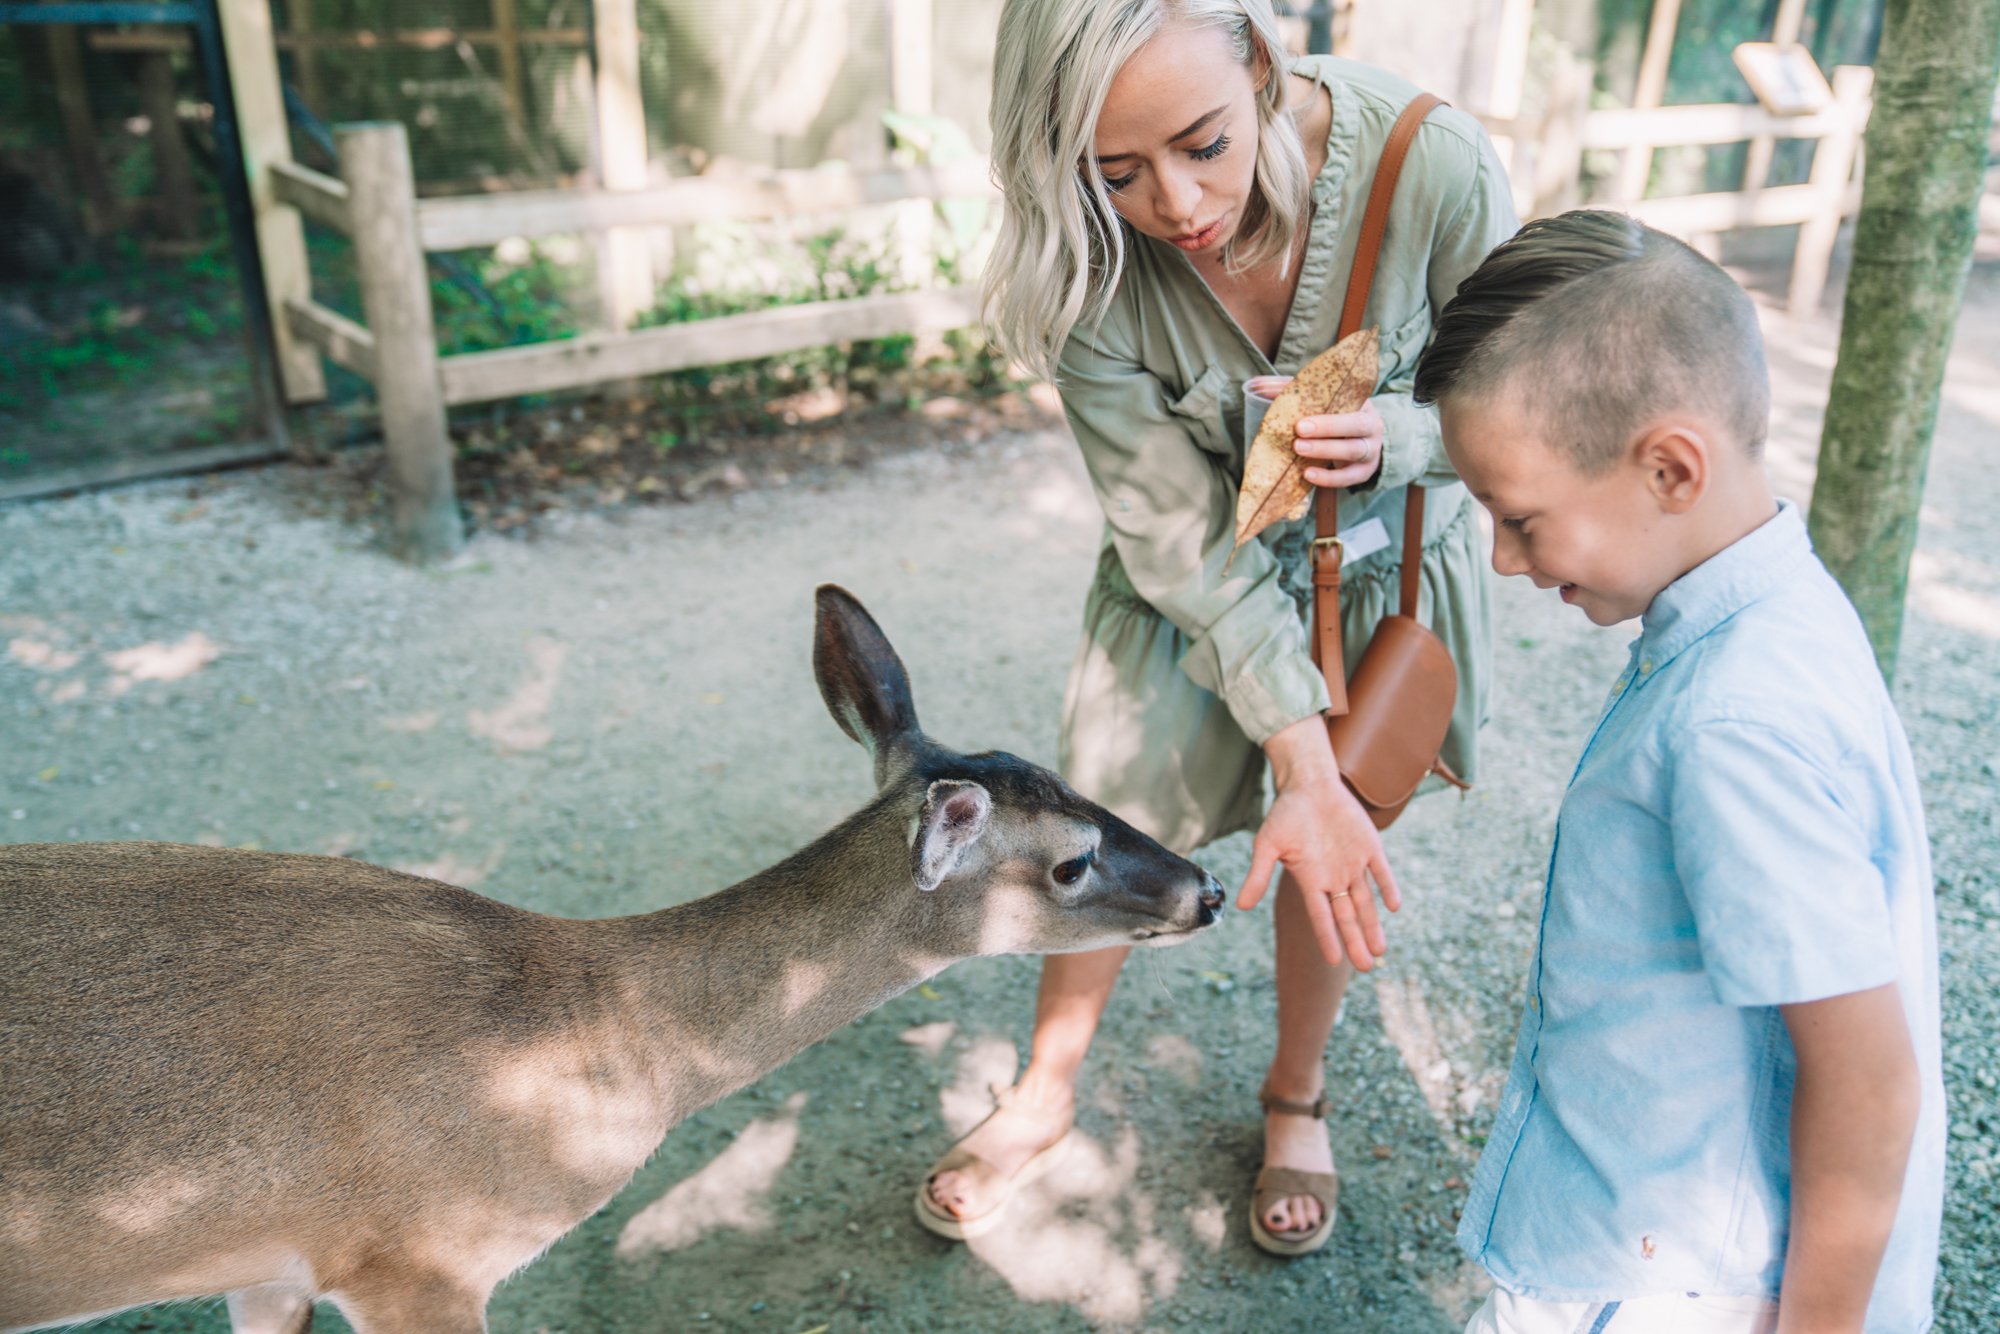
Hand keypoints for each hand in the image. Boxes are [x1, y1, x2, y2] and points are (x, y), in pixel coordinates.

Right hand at [1236, 715, 1400, 968]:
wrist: (1309, 785)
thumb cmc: (1285, 815)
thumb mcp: (1267, 845)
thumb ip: (1258, 875)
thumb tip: (1240, 906)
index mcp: (1310, 881)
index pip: (1320, 916)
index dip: (1328, 938)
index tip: (1335, 961)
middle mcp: (1334, 878)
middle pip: (1347, 916)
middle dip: (1356, 941)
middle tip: (1366, 967)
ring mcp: (1354, 864)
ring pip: (1366, 901)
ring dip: (1373, 924)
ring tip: (1380, 950)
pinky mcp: (1370, 847)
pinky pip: (1380, 872)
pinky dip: (1387, 887)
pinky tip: (1392, 906)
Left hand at [1247, 379, 1385, 489]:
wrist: (1360, 445)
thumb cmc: (1334, 419)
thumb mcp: (1323, 404)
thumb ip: (1296, 392)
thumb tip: (1259, 385)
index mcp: (1362, 403)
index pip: (1351, 399)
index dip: (1328, 404)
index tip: (1302, 416)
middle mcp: (1372, 425)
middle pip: (1357, 424)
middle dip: (1328, 427)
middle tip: (1299, 430)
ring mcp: (1371, 450)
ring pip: (1353, 450)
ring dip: (1325, 450)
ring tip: (1300, 449)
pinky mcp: (1364, 472)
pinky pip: (1349, 477)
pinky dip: (1329, 478)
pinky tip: (1308, 475)